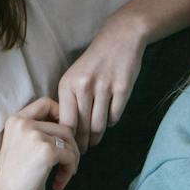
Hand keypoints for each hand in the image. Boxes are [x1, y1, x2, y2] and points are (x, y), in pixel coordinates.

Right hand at [0, 96, 81, 189]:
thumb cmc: (13, 176)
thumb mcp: (19, 144)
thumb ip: (36, 131)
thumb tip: (68, 128)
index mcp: (16, 119)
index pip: (46, 102)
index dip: (61, 115)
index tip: (63, 136)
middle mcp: (24, 123)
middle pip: (64, 126)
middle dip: (71, 147)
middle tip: (66, 165)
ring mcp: (35, 135)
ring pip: (70, 141)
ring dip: (72, 160)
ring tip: (63, 175)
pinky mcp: (46, 151)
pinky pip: (70, 156)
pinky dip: (69, 170)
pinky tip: (58, 183)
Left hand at [57, 17, 144, 150]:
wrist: (120, 38)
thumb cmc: (94, 61)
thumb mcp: (74, 76)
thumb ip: (69, 99)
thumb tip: (66, 130)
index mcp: (67, 84)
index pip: (66, 122)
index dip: (68, 139)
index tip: (69, 147)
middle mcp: (84, 87)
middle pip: (83, 127)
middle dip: (82, 143)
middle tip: (82, 151)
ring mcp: (104, 88)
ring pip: (99, 125)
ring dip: (97, 137)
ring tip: (94, 141)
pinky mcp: (122, 89)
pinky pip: (115, 116)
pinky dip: (111, 122)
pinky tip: (108, 121)